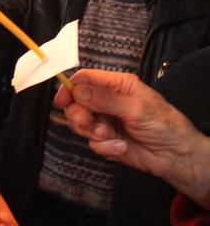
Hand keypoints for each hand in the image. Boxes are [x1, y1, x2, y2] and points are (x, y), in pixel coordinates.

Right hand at [55, 69, 209, 207]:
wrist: (176, 157)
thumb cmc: (164, 125)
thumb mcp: (135, 108)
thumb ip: (104, 99)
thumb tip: (77, 90)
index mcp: (116, 85)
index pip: (85, 79)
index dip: (70, 87)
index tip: (61, 100)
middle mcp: (107, 101)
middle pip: (76, 102)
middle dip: (80, 115)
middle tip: (89, 123)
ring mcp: (105, 120)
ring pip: (80, 124)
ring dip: (93, 133)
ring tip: (110, 137)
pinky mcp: (106, 140)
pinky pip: (92, 143)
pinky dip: (104, 147)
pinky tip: (120, 147)